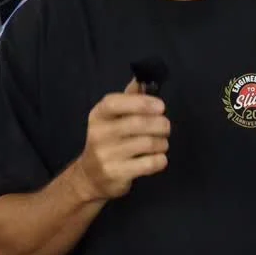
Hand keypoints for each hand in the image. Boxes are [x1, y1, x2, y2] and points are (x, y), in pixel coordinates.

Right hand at [75, 78, 169, 200]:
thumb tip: (142, 78)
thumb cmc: (107, 140)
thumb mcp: (111, 117)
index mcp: (99, 115)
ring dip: (162, 142)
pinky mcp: (117, 173)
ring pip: (147, 143)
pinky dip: (160, 159)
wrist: (90, 176)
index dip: (141, 102)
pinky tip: (158, 158)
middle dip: (160, 124)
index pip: (116, 103)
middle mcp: (100, 134)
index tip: (160, 107)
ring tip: (161, 143)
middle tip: (165, 127)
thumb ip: (128, 98)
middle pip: (138, 123)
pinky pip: (149, 164)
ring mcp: (107, 155)